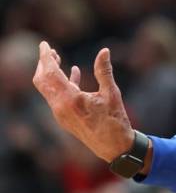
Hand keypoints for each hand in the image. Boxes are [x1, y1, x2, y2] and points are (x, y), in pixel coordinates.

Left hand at [32, 41, 133, 161]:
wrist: (115, 148)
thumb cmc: (115, 121)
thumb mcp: (112, 94)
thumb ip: (104, 71)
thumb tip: (104, 51)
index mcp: (70, 99)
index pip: (51, 72)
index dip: (46, 56)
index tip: (44, 44)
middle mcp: (60, 107)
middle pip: (42, 80)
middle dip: (44, 63)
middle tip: (49, 50)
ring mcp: (60, 114)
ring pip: (46, 89)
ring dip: (50, 73)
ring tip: (57, 58)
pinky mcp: (64, 118)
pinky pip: (56, 97)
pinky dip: (60, 83)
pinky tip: (73, 74)